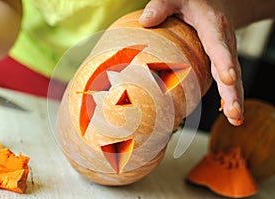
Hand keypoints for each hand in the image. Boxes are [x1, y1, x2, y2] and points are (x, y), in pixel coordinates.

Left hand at [139, 0, 243, 125]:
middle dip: (233, 92)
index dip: (224, 62)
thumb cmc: (192, 1)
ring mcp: (226, 55)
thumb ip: (161, 6)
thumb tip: (145, 21)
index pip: (219, 45)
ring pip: (233, 79)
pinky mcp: (222, 63)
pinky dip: (230, 97)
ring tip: (235, 119)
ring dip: (234, 100)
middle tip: (234, 113)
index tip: (228, 78)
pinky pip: (227, 82)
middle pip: (231, 69)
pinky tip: (230, 114)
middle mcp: (224, 43)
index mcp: (213, 26)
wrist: (215, 3)